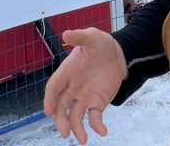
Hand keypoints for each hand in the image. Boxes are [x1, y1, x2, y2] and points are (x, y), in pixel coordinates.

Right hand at [43, 27, 128, 143]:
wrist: (120, 54)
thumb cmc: (101, 44)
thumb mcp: (92, 37)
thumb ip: (80, 37)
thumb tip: (67, 34)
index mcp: (67, 71)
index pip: (54, 87)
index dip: (50, 99)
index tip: (49, 111)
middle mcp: (72, 87)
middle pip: (61, 106)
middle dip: (61, 120)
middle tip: (64, 132)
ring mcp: (84, 96)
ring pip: (75, 115)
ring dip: (76, 128)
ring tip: (82, 139)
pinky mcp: (97, 103)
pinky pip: (94, 117)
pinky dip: (96, 126)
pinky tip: (102, 131)